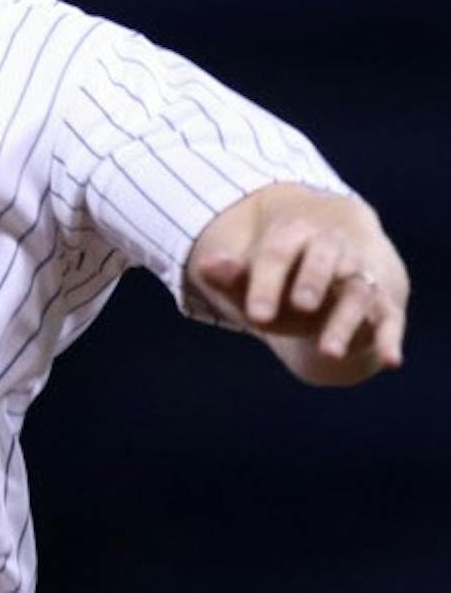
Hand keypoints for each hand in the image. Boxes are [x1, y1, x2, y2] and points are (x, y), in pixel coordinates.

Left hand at [186, 183, 408, 385]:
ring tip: (328, 352)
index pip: (278, 253)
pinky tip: (390, 362)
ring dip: (344, 321)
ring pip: (358, 291)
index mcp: (296, 234)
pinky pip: (391, 321)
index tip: (255, 315)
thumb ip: (233, 275)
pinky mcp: (384, 305)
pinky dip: (390, 341)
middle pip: (324, 259)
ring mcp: (362, 275)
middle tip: (299, 306)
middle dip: (313, 281)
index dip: (266, 283)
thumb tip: (205, 265)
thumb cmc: (286, 279)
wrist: (340, 269)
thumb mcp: (259, 275)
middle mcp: (334, 249)